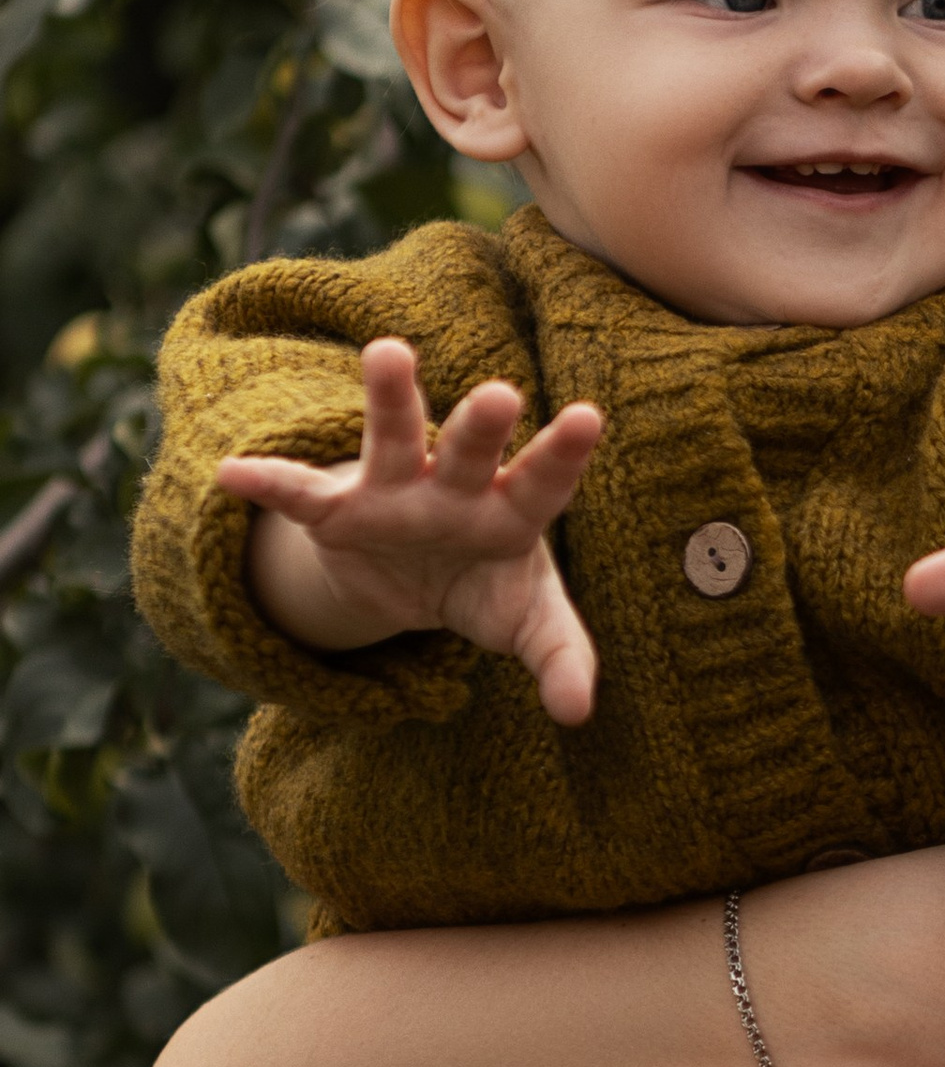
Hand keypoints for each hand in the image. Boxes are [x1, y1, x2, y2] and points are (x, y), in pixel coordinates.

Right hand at [220, 336, 604, 727]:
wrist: (417, 587)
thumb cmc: (488, 589)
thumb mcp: (529, 624)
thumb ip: (561, 657)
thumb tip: (577, 714)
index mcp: (511, 511)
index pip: (544, 482)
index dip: (563, 455)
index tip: (588, 417)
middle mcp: (455, 487)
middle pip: (470, 451)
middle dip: (480, 426)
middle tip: (500, 394)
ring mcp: (394, 492)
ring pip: (393, 439)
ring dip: (390, 399)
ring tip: (388, 352)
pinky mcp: (337, 510)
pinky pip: (299, 494)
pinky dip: (267, 483)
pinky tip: (234, 473)